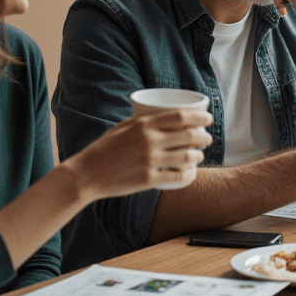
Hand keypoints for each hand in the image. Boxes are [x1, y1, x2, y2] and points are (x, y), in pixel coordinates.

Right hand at [64, 109, 213, 200]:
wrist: (87, 174)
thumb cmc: (105, 149)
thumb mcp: (122, 127)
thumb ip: (143, 121)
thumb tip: (164, 116)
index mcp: (144, 124)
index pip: (181, 116)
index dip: (200, 117)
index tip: (209, 119)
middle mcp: (149, 140)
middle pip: (189, 136)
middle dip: (204, 137)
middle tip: (207, 138)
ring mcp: (150, 160)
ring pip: (187, 157)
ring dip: (199, 156)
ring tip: (200, 155)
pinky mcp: (148, 179)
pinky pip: (177, 176)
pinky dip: (189, 175)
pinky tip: (191, 173)